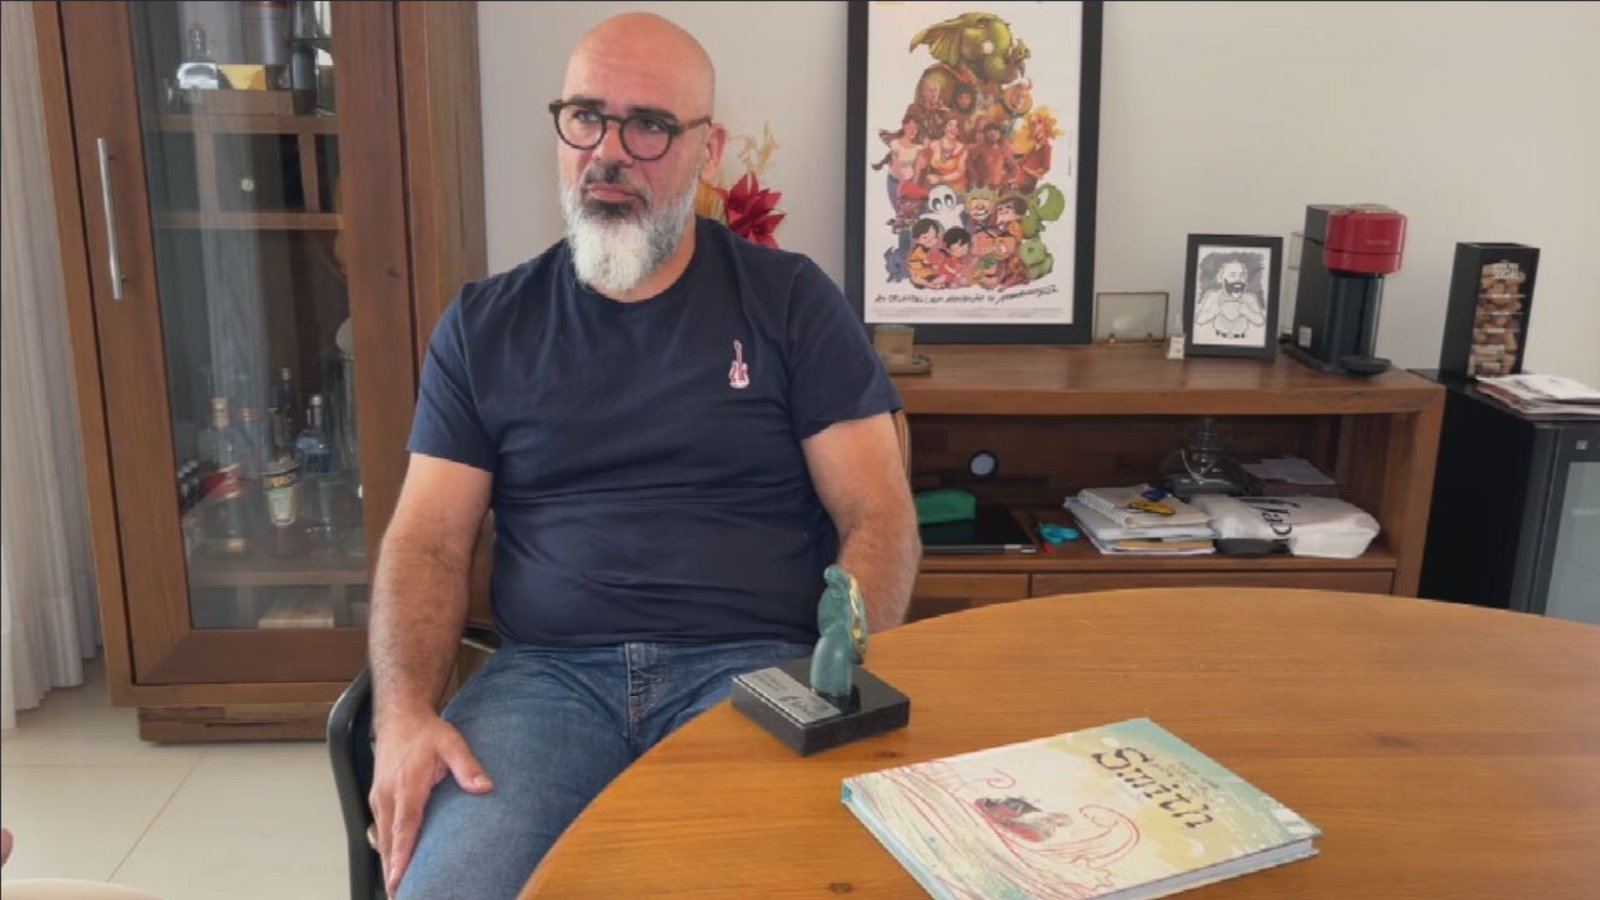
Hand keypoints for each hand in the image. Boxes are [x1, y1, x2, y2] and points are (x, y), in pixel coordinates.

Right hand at [369, 713, 492, 894]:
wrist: (400, 716)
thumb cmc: (426, 732)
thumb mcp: (452, 743)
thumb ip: (468, 767)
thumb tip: (485, 787)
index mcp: (407, 785)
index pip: (404, 827)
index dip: (402, 856)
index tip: (399, 878)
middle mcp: (388, 795)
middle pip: (388, 842)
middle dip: (392, 871)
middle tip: (399, 894)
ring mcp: (379, 798)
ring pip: (381, 839)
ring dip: (388, 864)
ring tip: (397, 888)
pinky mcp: (378, 798)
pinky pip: (379, 830)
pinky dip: (385, 850)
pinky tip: (393, 864)